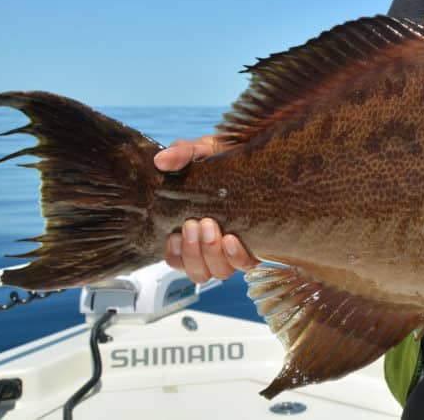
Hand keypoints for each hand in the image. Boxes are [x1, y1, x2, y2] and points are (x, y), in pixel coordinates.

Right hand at [154, 137, 258, 281]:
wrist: (262, 153)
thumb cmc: (230, 157)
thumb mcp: (204, 150)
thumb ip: (182, 153)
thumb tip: (161, 161)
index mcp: (196, 229)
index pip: (178, 259)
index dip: (176, 255)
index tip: (174, 236)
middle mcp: (216, 243)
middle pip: (199, 272)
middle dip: (194, 252)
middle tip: (195, 223)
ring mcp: (238, 247)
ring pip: (219, 272)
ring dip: (211, 255)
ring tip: (211, 227)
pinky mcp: (261, 246)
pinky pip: (246, 265)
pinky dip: (236, 256)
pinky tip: (232, 238)